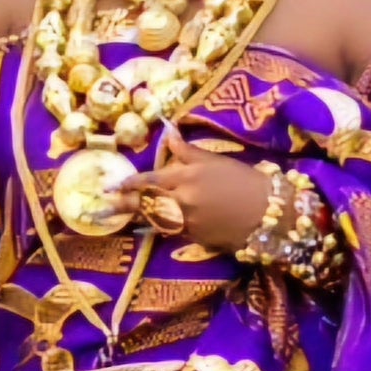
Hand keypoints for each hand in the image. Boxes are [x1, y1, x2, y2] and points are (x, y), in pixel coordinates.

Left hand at [117, 137, 274, 254]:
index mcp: (186, 177)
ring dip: (133, 218)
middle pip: (144, 203)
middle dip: (122, 205)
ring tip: (113, 217)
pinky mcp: (194, 239)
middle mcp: (182, 201)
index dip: (129, 183)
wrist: (269, 213)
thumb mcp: (215, 161)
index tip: (111, 186)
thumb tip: (168, 130)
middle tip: (101, 207)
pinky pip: (168, 232)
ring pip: (152, 220)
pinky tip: (143, 227)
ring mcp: (186, 223)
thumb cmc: (244, 181)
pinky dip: (154, 228)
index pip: (149, 180)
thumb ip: (187, 151)